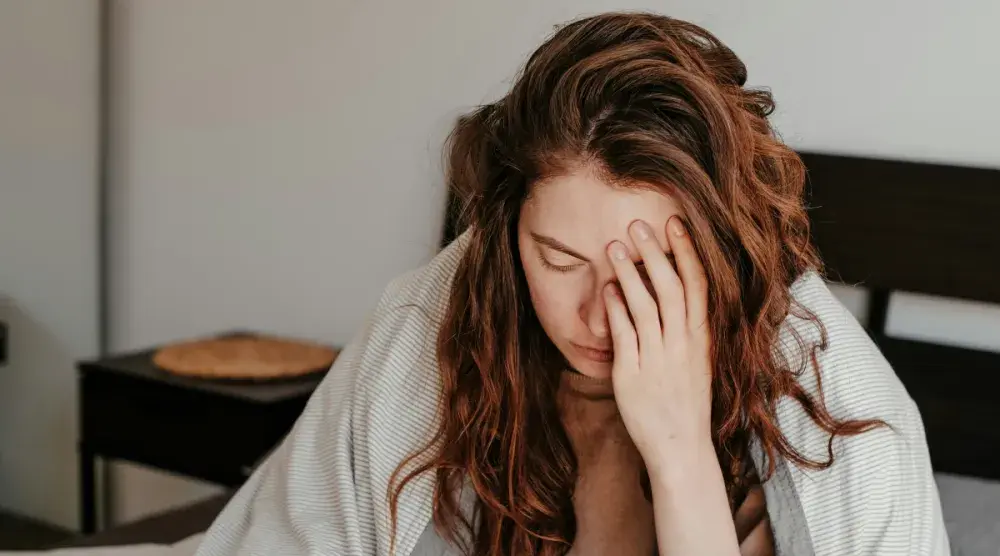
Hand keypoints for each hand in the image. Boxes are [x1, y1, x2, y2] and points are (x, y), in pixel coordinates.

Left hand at [603, 216, 712, 473]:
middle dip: (655, 252)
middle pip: (670, 288)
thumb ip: (686, 329)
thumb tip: (671, 293)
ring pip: (644, 305)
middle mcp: (682, 344)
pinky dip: (616, 308)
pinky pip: (624, 334)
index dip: (686, 252)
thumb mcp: (696, 361)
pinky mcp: (632, 374)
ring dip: (629, 272)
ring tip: (614, 246)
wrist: (681, 448)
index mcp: (701, 338)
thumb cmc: (685, 403)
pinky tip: (606, 289)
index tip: (675, 224)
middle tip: (638, 224)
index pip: (697, 286)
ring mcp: (658, 358)